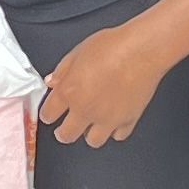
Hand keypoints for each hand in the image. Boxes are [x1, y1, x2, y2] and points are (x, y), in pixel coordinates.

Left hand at [38, 20, 168, 147]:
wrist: (142, 51)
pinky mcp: (128, 121)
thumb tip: (53, 81)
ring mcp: (108, 118)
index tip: (49, 113)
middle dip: (63, 133)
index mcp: (70, 92)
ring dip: (89, 134)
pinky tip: (113, 121)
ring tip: (90, 125)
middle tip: (64, 128)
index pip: (48, 114)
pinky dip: (114, 131)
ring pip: (93, 141)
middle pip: (67, 135)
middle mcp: (86, 110)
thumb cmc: (113, 46)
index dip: (47, 114)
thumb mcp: (78, 51)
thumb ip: (62, 70)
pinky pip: (118, 135)